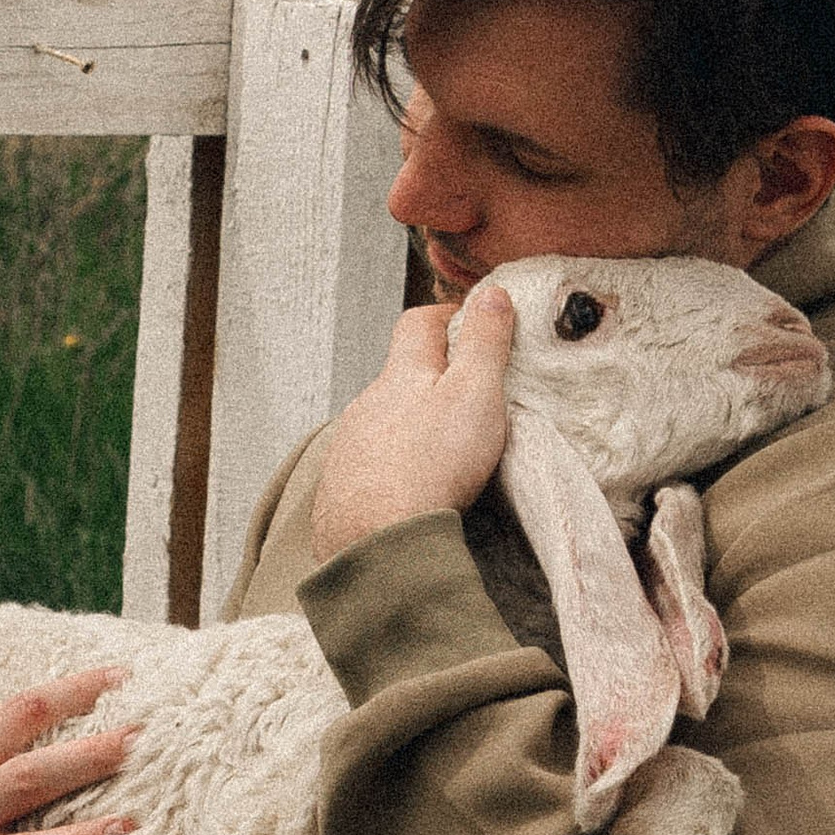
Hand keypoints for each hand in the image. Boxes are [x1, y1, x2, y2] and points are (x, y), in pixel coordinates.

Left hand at [309, 288, 512, 564]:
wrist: (378, 540)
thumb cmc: (431, 465)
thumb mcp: (475, 393)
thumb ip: (484, 343)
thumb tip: (492, 294)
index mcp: (401, 374)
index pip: (417, 323)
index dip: (446, 316)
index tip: (472, 322)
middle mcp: (367, 403)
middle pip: (398, 375)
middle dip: (429, 376)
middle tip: (468, 391)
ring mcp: (350, 445)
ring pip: (382, 420)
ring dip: (409, 424)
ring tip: (442, 447)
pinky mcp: (342, 487)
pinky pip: (369, 463)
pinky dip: (391, 464)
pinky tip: (410, 484)